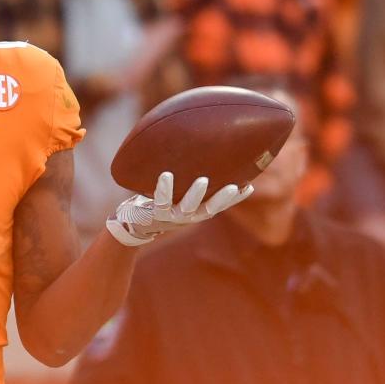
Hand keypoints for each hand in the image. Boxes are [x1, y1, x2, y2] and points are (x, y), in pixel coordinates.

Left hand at [107, 172, 252, 245]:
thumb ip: (189, 185)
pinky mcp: (156, 214)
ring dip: (196, 194)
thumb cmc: (159, 205)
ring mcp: (172, 217)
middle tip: (235, 186)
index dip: (236, 198)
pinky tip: (166, 174)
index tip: (250, 185)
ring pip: (188, 207)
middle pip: (210, 210)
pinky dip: (164, 188)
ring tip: (203, 180)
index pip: (220, 206)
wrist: (134, 225)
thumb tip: (201, 158)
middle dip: (224, 199)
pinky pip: (162, 200)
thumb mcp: (177, 196)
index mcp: (196, 212)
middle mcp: (187, 216)